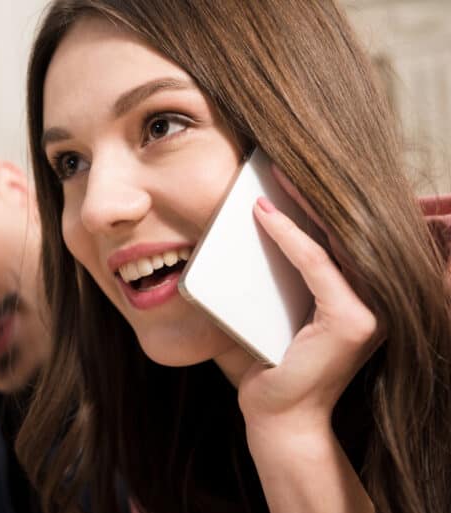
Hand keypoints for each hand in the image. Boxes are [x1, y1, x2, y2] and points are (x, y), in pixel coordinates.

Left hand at [237, 165, 378, 434]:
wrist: (278, 418)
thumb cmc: (271, 368)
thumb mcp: (274, 313)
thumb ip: (275, 279)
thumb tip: (245, 232)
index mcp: (356, 297)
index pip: (339, 238)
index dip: (314, 204)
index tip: (287, 175)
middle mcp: (373, 300)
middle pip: (343, 232)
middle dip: (312, 194)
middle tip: (280, 162)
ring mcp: (369, 310)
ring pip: (334, 241)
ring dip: (303, 203)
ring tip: (274, 174)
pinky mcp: (352, 321)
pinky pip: (317, 264)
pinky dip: (289, 236)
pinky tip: (264, 215)